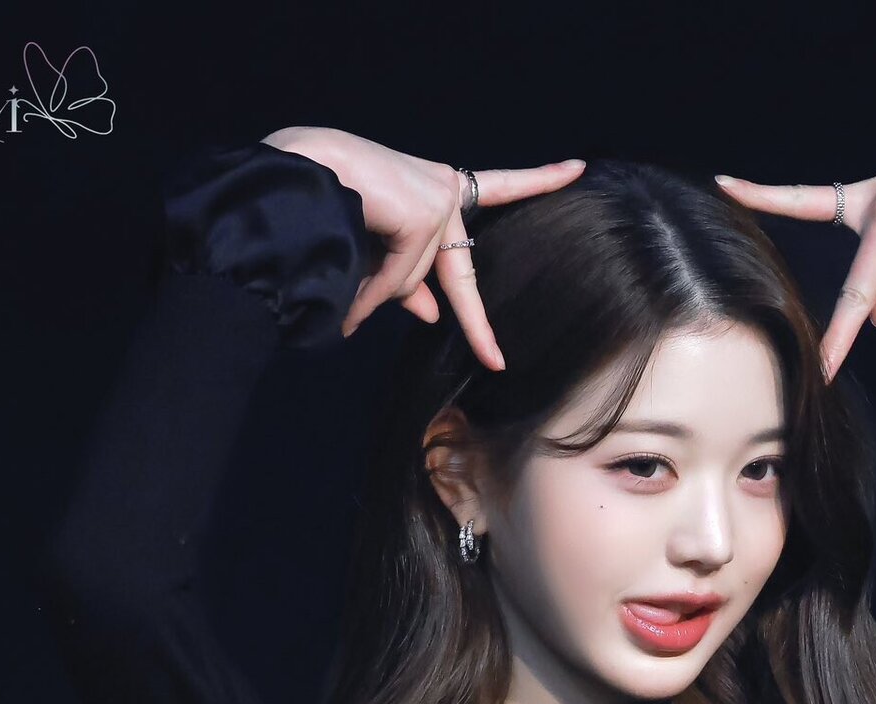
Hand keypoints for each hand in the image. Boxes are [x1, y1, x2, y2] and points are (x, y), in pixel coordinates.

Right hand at [261, 126, 586, 370]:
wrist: (297, 170)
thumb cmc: (330, 200)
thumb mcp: (376, 247)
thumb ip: (408, 280)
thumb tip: (432, 316)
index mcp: (436, 188)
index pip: (499, 187)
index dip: (538, 181)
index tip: (577, 168)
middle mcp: (444, 188)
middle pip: (461, 276)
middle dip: (477, 326)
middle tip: (494, 363)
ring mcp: (439, 199)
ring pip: (415, 278)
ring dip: (376, 298)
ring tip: (345, 309)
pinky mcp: (428, 211)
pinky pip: (403, 276)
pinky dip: (374, 293)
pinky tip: (352, 303)